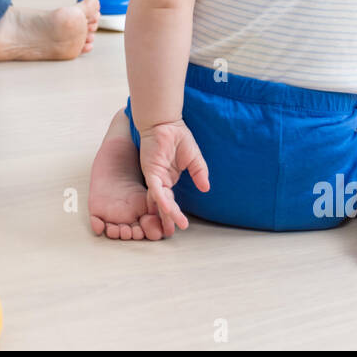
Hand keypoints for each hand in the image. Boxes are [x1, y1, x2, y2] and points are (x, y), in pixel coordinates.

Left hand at [137, 119, 209, 236]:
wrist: (166, 122)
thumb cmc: (178, 137)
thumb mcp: (194, 158)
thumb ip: (199, 173)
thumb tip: (206, 188)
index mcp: (168, 179)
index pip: (170, 200)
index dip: (175, 213)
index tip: (182, 225)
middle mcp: (160, 181)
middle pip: (163, 204)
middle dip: (167, 219)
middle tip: (172, 233)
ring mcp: (154, 177)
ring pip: (159, 200)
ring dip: (165, 214)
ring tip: (171, 227)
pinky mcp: (150, 171)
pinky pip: (156, 188)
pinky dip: (161, 198)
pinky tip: (166, 209)